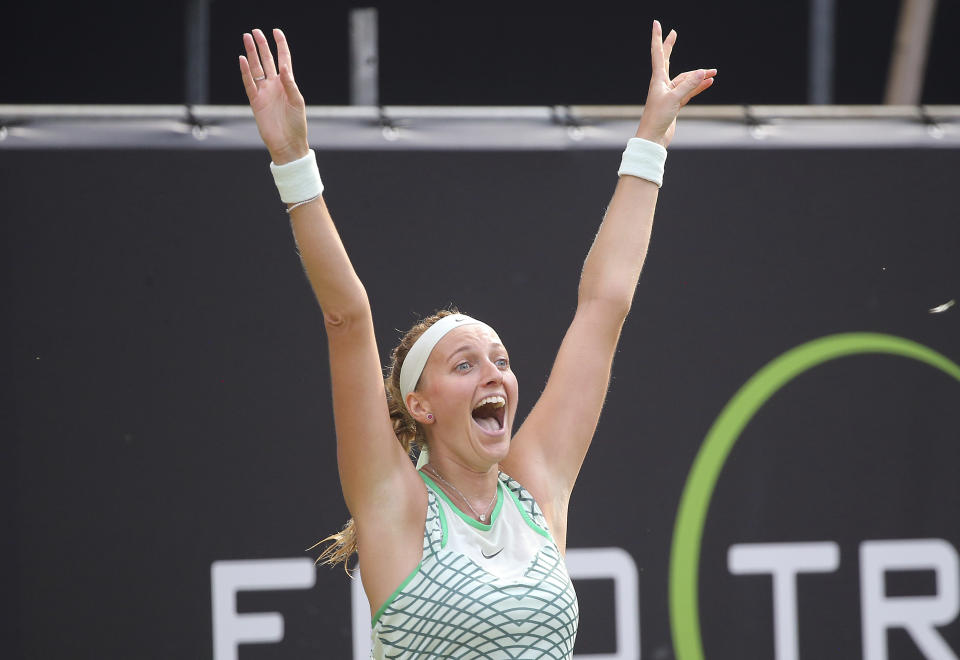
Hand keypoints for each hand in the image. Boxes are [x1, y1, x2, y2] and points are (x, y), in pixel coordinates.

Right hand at [239, 28, 309, 164]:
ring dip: (251, 54)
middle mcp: (275, 86)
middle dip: (261, 45)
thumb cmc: (297, 124)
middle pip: (267, 60)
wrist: (287, 144)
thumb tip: (284, 67)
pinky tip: (243, 59)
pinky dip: (245, 72)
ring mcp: (264, 93)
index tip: (276, 31)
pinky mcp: (255, 102)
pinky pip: (249, 83)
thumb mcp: (298, 102)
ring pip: (256, 68)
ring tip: (246, 38)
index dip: (280, 45)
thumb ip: (291, 84)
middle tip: (255, 31)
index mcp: (288, 84)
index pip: (283, 59)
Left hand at [635, 21, 715, 147]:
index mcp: (658, 80)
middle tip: (673, 34)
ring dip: (698, 76)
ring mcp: (669, 94)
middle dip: (670, 47)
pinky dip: (698, 87)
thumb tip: (702, 72)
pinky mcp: (675, 105)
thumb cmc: (657, 119)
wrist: (653, 139)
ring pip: (685, 80)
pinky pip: (689, 92)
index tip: (656, 24)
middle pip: (667, 61)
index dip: (658, 38)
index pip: (658, 54)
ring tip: (713, 73)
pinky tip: (708, 83)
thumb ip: (689, 85)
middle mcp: (662, 85)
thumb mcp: (674, 99)